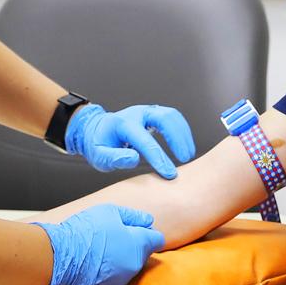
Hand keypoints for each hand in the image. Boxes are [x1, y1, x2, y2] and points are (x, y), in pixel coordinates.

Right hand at [34, 204, 164, 284]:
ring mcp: (122, 278)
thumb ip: (134, 216)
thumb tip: (149, 221)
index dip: (149, 232)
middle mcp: (134, 265)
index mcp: (138, 245)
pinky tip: (97, 259)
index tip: (137, 229)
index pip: (157, 240)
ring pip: (130, 264)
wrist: (62, 255)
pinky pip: (116, 274)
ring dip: (123, 256)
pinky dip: (111, 267)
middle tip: (115, 235)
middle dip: (135, 244)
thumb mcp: (111, 211)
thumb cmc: (87, 229)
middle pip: (144, 253)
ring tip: (103, 247)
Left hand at [65, 104, 195, 178]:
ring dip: (183, 133)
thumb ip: (114, 158)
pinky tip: (184, 145)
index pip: (144, 140)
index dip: (159, 157)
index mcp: (122, 124)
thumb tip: (134, 159)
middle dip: (177, 138)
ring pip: (171, 115)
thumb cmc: (99, 144)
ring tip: (188, 154)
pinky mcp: (154, 114)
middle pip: (164, 118)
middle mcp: (137, 113)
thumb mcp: (99, 156)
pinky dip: (182, 130)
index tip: (169, 173)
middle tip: (185, 158)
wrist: (97, 129)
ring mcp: (147, 111)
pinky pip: (173, 117)